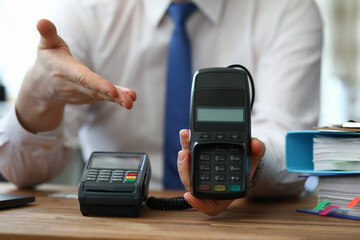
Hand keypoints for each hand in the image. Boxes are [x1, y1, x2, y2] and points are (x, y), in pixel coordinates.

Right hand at [16, 19, 136, 132]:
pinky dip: (117, 98)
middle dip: (112, 96)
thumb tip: (41, 21)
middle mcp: (73, 86)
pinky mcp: (88, 97)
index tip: (111, 90)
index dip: (97, 84)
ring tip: (131, 100)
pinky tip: (130, 98)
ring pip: (101, 96)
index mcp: (65, 71)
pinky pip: (104, 97)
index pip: (83, 78)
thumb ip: (48, 34)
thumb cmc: (48, 60)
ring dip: (118, 99)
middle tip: (128, 101)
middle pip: (95, 91)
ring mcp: (81, 94)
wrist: (42, 87)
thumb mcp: (46, 45)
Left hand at [177, 129, 265, 215]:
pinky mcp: (193, 160)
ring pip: (186, 170)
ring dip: (183, 158)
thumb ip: (257, 152)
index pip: (207, 204)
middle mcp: (207, 185)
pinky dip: (185, 145)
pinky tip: (185, 134)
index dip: (197, 203)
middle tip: (184, 156)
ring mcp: (198, 173)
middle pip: (191, 184)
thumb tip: (256, 144)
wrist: (239, 154)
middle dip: (185, 171)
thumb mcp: (254, 159)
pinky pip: (187, 155)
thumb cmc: (245, 164)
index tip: (189, 196)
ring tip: (184, 146)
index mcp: (221, 194)